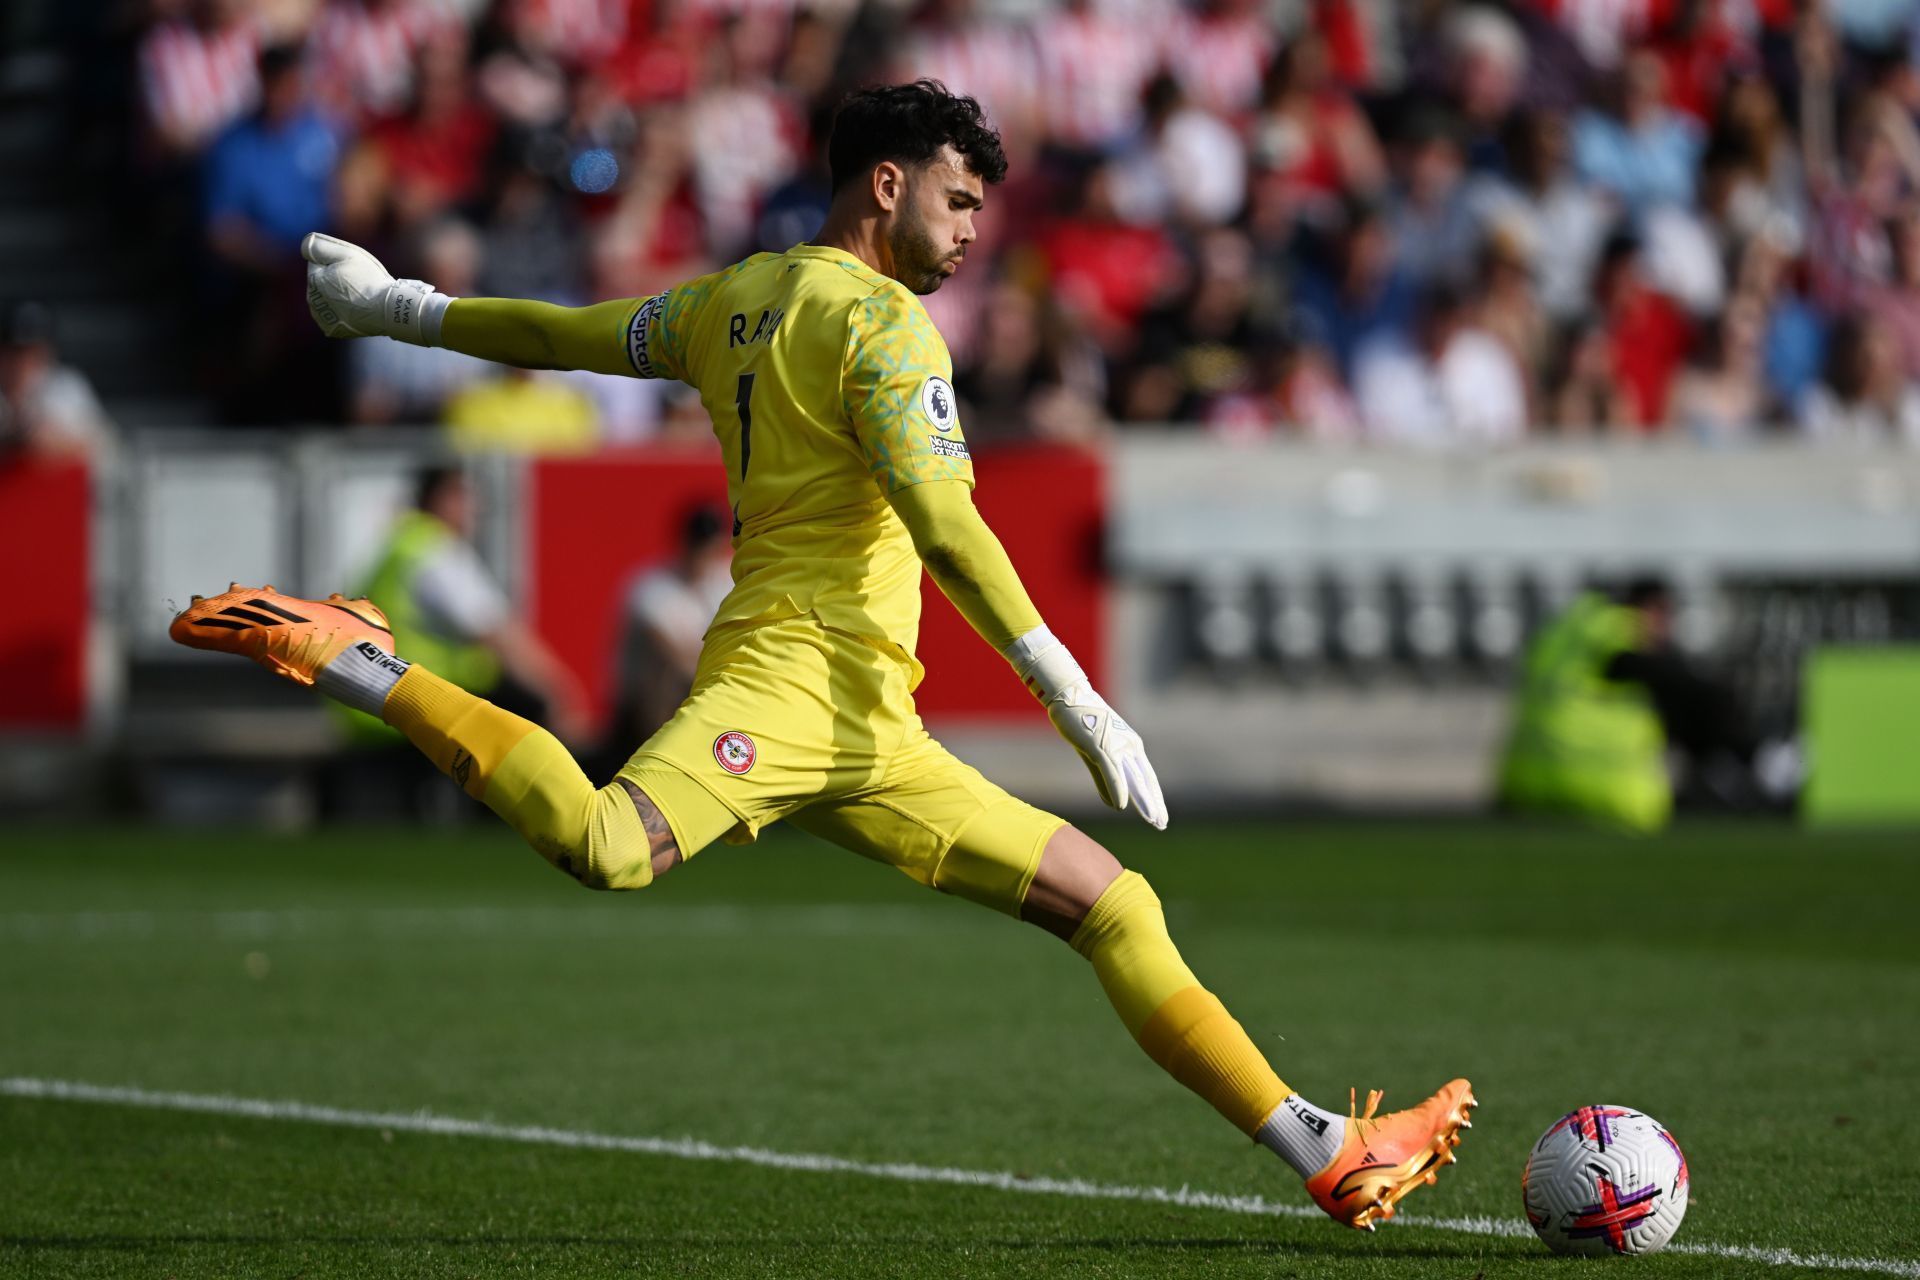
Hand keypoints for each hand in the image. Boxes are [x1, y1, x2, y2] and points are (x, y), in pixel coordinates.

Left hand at [301, 232, 441, 344]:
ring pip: (326, 300)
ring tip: (358, 297)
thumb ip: (320, 245)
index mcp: (313, 281)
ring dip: (337, 296)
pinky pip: (333, 316)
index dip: (335, 263)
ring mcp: (322, 319)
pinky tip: (356, 311)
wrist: (388, 310)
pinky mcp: (332, 330)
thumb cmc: (369, 280)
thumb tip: (305, 246)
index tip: (352, 269)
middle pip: (321, 283)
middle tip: (358, 283)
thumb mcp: (346, 253)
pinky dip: (342, 312)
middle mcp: (313, 302)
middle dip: (333, 280)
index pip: (317, 264)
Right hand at [1019, 638, 1167, 829]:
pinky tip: (1121, 806)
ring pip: (1135, 778)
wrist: (1067, 696)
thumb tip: (1114, 804)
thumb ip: (1104, 780)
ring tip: (1153, 819)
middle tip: (1163, 824)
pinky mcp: (1101, 746)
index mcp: (1130, 746)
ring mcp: (1116, 745)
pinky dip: (1117, 789)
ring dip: (1145, 801)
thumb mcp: (1094, 754)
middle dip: (1154, 804)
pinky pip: (1112, 772)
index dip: (1153, 798)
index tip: (1159, 817)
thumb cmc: (1081, 722)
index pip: (1146, 777)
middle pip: (1146, 780)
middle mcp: (1129, 746)